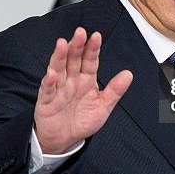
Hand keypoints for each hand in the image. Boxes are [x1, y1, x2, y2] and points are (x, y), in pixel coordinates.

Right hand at [33, 27, 132, 153]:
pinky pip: (48, 90)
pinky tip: (52, 74)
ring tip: (63, 44)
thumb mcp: (103, 106)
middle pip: (73, 59)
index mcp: (86, 79)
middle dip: (76, 45)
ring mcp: (59, 89)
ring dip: (60, 56)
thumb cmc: (81, 121)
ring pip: (58, 69)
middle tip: (80, 33)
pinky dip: (49, 82)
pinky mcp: (47, 101)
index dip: (93, 48)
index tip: (96, 36)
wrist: (64, 140)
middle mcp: (72, 80)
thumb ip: (115, 90)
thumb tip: (128, 74)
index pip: (90, 60)